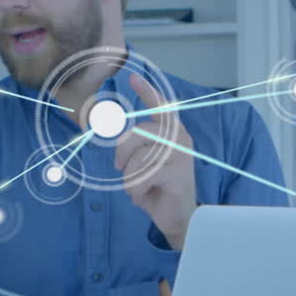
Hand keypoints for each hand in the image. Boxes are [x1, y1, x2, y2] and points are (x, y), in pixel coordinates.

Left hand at [115, 72, 196, 249]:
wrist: (179, 218)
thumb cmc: (159, 188)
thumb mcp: (146, 162)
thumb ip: (138, 145)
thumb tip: (116, 130)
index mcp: (173, 133)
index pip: (161, 107)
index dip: (147, 92)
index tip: (133, 77)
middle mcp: (180, 140)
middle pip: (137, 132)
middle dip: (122, 153)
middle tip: (121, 168)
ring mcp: (180, 156)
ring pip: (137, 158)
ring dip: (130, 179)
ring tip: (140, 188)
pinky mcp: (176, 175)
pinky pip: (141, 177)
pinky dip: (136, 191)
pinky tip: (146, 196)